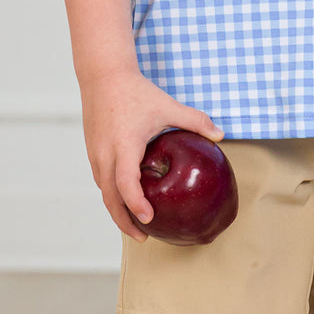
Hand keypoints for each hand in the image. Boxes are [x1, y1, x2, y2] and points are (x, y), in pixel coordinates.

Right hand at [80, 68, 223, 240]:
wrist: (103, 75)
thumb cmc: (136, 91)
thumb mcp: (168, 105)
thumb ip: (195, 120)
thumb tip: (221, 135)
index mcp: (124, 144)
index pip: (126, 183)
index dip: (136, 204)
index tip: (149, 219)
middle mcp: (105, 154)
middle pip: (110, 198)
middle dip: (125, 221)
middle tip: (144, 237)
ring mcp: (95, 154)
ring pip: (103, 191)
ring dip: (117, 210)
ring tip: (136, 225)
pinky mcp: (92, 152)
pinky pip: (101, 180)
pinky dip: (112, 195)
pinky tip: (126, 200)